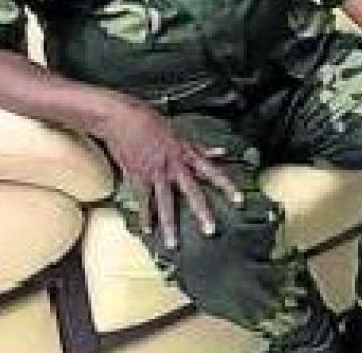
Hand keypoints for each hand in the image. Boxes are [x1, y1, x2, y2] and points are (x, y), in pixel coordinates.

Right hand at [96, 100, 241, 250]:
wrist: (122, 118)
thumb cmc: (152, 123)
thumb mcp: (181, 133)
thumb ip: (201, 148)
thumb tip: (221, 152)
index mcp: (187, 154)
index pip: (213, 172)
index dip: (227, 186)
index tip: (240, 200)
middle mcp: (174, 165)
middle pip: (191, 191)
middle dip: (202, 211)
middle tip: (211, 231)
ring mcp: (155, 172)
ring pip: (165, 202)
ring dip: (169, 224)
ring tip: (173, 243)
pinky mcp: (136, 176)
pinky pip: (142, 200)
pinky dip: (145, 216)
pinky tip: (148, 231)